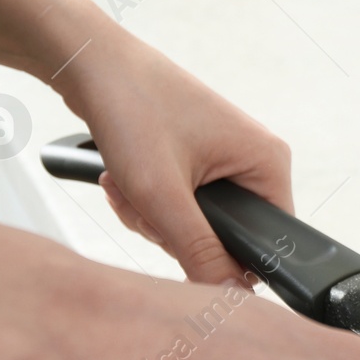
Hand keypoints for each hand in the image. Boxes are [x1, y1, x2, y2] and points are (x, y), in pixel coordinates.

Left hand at [60, 35, 293, 283]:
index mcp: (268, 163)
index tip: (179, 241)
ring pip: (196, 224)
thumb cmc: (132, 107)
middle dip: (173, 232)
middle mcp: (254, 160)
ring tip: (125, 185)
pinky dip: (147, 200)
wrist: (90, 61)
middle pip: (225, 237)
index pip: (268, 243)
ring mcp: (226, 157)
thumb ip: (199, 252)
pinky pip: (180, 204)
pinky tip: (122, 179)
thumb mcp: (162, 193)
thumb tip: (229, 299)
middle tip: (141, 205)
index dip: (222, 258)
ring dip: (152, 216)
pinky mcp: (198, 157)